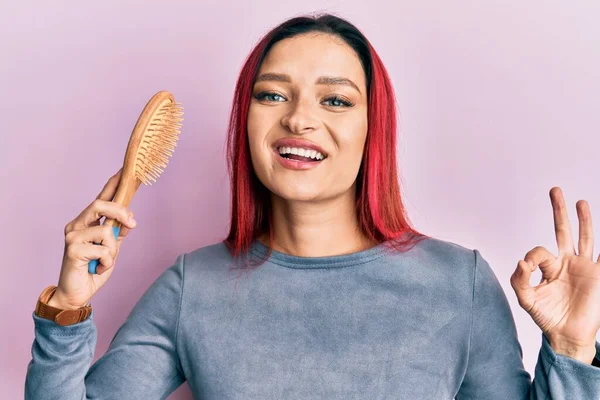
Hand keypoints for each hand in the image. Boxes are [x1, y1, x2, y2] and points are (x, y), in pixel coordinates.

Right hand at [50, 169, 137, 309]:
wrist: (77, 294)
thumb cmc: (94, 270)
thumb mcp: (112, 249)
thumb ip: (117, 234)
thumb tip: (128, 221)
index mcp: (86, 222)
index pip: (100, 198)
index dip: (112, 184)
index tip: (124, 170)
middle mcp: (76, 225)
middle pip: (100, 204)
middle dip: (120, 211)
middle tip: (132, 224)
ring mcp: (72, 236)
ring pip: (106, 230)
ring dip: (113, 250)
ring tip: (105, 262)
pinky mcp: (72, 249)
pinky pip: (103, 250)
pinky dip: (108, 262)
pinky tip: (99, 268)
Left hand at [510, 187, 599, 363]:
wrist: (567, 335)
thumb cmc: (546, 316)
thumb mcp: (526, 298)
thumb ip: (519, 279)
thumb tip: (522, 262)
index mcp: (549, 266)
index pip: (539, 251)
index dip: (532, 257)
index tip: (529, 270)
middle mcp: (567, 262)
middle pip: (563, 231)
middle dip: (559, 211)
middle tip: (555, 190)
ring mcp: (584, 267)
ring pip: (585, 237)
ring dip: (584, 220)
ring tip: (580, 202)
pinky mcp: (598, 275)